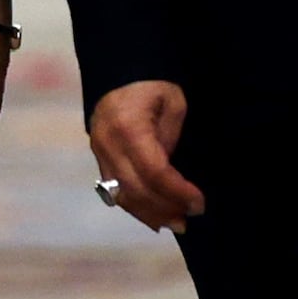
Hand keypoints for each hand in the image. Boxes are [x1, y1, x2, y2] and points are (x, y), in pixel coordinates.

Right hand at [88, 78, 203, 231]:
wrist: (119, 74)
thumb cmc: (153, 85)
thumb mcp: (173, 103)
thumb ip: (171, 140)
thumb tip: (171, 176)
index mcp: (129, 129)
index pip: (154, 172)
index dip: (177, 192)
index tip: (199, 203)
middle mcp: (109, 146)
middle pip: (136, 190)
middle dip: (165, 208)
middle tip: (189, 219)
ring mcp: (100, 155)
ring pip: (123, 196)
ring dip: (150, 214)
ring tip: (176, 224)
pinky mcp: (99, 160)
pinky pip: (115, 192)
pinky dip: (136, 208)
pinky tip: (155, 218)